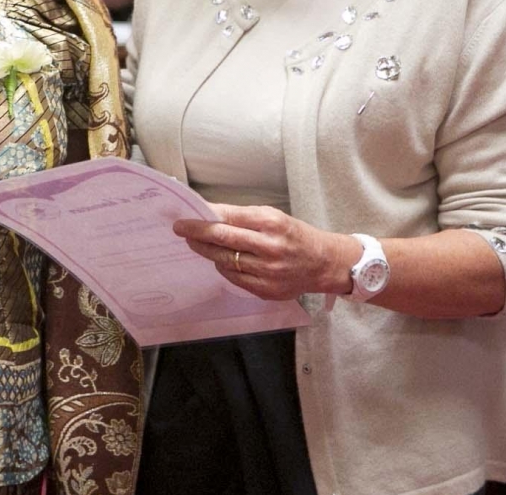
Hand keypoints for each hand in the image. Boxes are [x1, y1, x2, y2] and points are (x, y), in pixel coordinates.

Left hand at [173, 204, 360, 302]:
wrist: (324, 264)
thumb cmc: (295, 236)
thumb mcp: (273, 217)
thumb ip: (243, 217)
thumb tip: (210, 215)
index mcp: (272, 223)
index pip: (229, 218)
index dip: (203, 218)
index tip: (184, 218)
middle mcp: (270, 247)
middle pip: (223, 240)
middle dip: (198, 234)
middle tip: (181, 229)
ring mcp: (268, 272)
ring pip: (225, 261)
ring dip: (207, 252)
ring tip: (197, 244)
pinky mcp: (267, 290)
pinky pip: (235, 278)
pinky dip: (224, 268)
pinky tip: (220, 261)